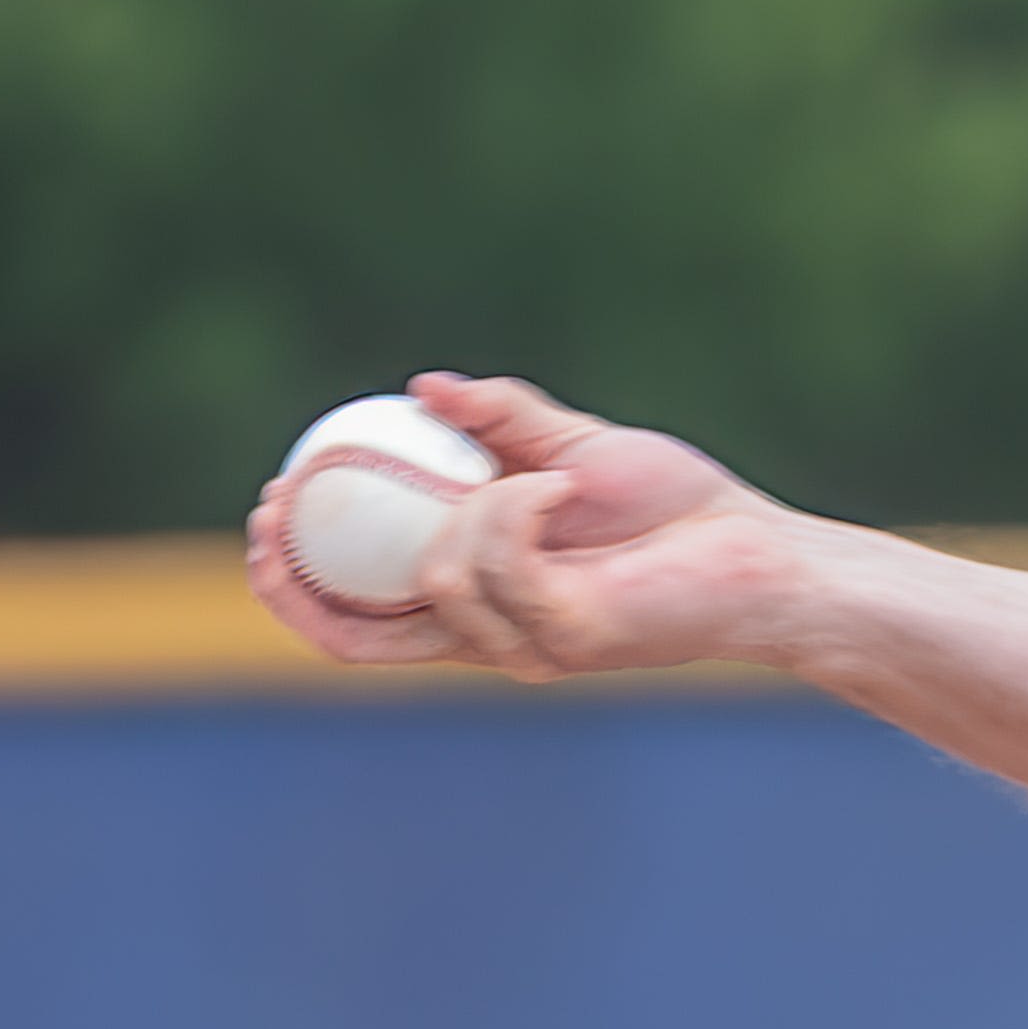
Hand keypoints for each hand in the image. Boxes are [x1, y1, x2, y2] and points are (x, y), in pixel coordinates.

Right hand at [248, 373, 795, 680]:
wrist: (761, 551)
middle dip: (297, 579)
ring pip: (439, 577)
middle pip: (355, 634)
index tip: (266, 505)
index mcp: (478, 599)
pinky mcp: (571, 633)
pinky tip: (558, 486)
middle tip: (278, 506)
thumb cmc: (678, 511)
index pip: (355, 616)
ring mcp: (529, 641)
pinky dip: (514, 509)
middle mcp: (491, 635)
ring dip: (472, 507)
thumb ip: (500, 421)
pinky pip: (501, 565)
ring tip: (542, 477)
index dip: (291, 579)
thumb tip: (421, 387)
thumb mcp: (574, 448)